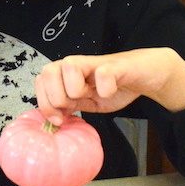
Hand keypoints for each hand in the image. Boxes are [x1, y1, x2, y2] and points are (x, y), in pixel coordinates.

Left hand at [34, 48, 184, 125]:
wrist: (145, 75)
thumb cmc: (114, 87)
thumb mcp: (87, 102)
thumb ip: (69, 107)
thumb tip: (51, 121)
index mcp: (65, 74)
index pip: (39, 81)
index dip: (45, 103)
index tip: (60, 120)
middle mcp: (76, 64)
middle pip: (47, 72)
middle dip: (58, 98)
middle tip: (75, 106)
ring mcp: (94, 63)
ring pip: (68, 66)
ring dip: (76, 89)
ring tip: (91, 94)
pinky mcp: (115, 65)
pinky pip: (102, 74)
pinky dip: (105, 88)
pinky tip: (110, 92)